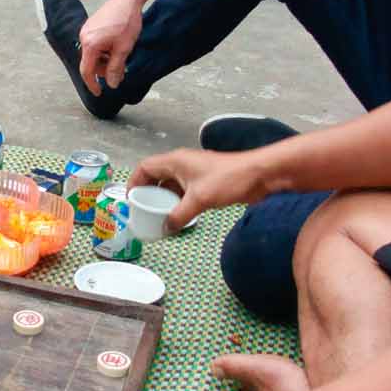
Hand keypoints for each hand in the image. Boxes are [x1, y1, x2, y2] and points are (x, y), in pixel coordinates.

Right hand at [76, 0, 144, 96]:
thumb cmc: (126, 21)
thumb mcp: (124, 49)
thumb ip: (115, 68)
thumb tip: (111, 84)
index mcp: (90, 45)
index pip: (87, 71)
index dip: (92, 84)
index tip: (99, 93)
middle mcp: (84, 37)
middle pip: (90, 63)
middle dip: (103, 70)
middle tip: (120, 72)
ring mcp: (86, 30)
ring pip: (93, 54)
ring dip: (105, 60)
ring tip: (121, 57)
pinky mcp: (91, 26)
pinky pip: (94, 45)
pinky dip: (104, 51)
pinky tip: (117, 47)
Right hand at [126, 146, 272, 230]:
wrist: (260, 175)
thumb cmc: (229, 178)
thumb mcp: (199, 199)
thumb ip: (179, 215)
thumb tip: (165, 228)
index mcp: (175, 161)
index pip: (145, 168)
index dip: (134, 182)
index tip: (130, 200)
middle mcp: (182, 165)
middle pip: (156, 177)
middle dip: (148, 194)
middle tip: (143, 212)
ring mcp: (195, 173)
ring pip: (171, 186)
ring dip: (164, 200)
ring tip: (158, 216)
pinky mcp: (206, 182)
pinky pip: (184, 192)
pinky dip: (178, 203)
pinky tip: (179, 216)